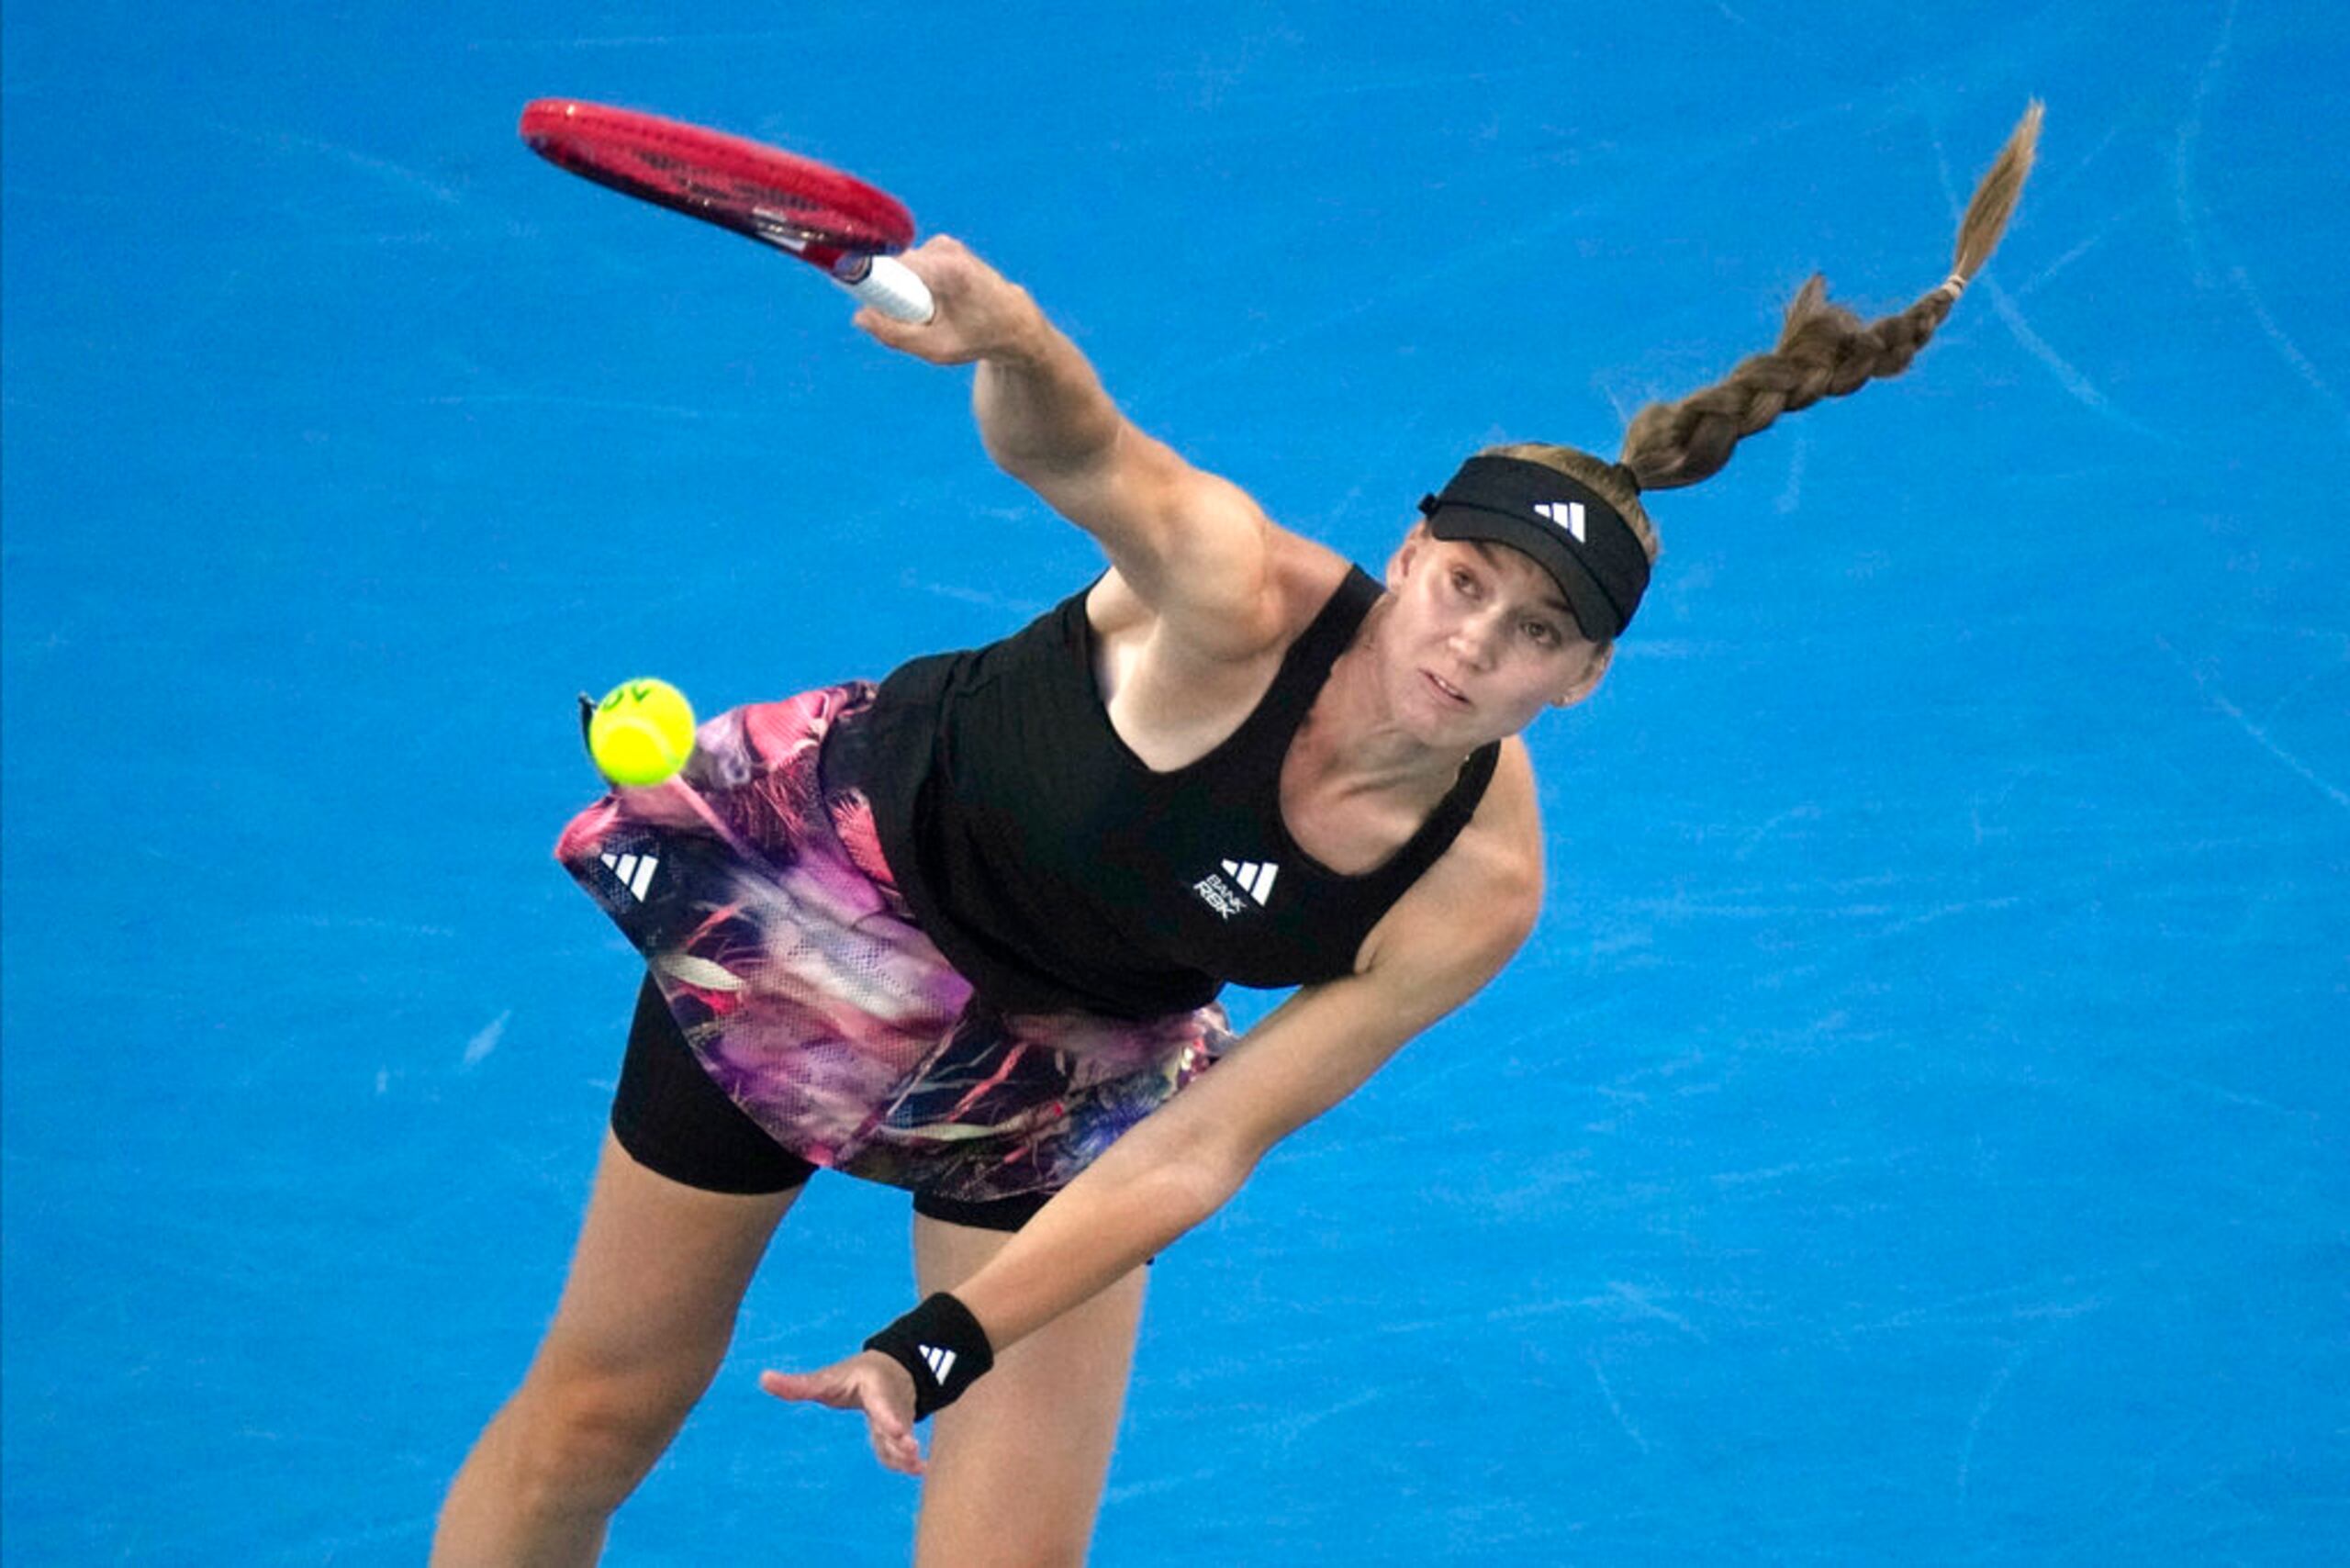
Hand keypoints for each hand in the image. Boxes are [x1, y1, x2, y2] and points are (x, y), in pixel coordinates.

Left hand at [759, 1350, 925, 1475]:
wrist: (889, 1372)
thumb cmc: (851, 1377)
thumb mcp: (826, 1378)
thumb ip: (798, 1384)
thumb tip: (762, 1379)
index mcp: (873, 1386)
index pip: (880, 1401)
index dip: (888, 1414)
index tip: (896, 1428)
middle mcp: (889, 1403)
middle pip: (897, 1421)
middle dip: (903, 1436)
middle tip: (911, 1447)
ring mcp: (897, 1419)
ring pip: (902, 1437)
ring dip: (908, 1452)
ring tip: (916, 1466)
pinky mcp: (899, 1433)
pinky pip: (902, 1448)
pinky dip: (908, 1459)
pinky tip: (917, 1470)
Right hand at [852, 235, 1043, 366]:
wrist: (1015, 321)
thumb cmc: (978, 338)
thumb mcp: (936, 348)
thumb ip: (894, 334)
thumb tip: (859, 316)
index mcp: (945, 270)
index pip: (887, 265)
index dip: (871, 283)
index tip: (871, 304)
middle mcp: (944, 249)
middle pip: (894, 267)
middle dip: (894, 295)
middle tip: (918, 320)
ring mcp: (945, 243)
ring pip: (903, 267)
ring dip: (908, 290)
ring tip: (934, 312)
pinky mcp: (944, 244)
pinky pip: (913, 264)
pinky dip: (918, 283)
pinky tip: (938, 300)